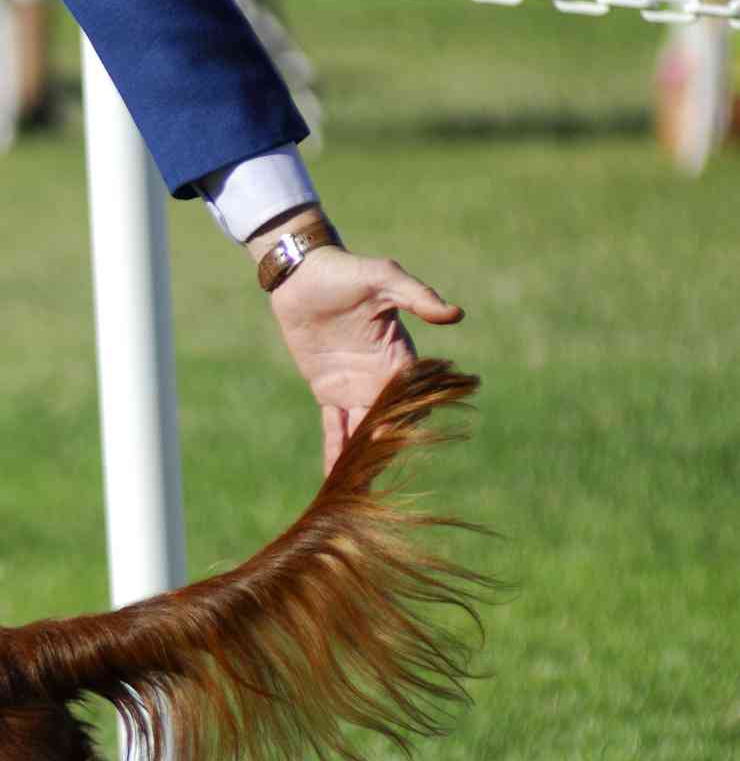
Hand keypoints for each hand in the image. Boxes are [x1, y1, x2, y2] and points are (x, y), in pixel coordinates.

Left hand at [263, 241, 464, 472]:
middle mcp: (381, 377)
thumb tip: (456, 315)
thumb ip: (417, 297)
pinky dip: (335, 451)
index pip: (412, 393)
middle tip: (378, 474)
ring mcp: (354, 387)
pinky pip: (334, 427)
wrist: (303, 276)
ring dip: (363, 457)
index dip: (409, 414)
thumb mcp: (384, 278)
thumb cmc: (347, 271)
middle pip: (390, 419)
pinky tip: (334, 478)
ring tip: (360, 489)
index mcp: (399, 355)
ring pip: (362, 430)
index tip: (399, 433)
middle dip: (386, 446)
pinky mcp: (327, 391)